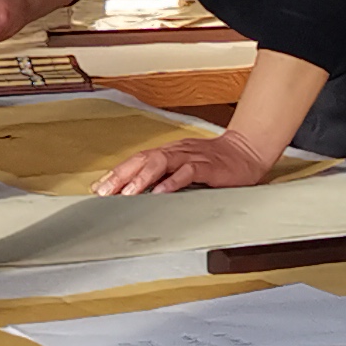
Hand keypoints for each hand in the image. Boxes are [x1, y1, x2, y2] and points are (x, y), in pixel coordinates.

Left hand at [99, 129, 270, 196]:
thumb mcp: (184, 169)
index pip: (137, 160)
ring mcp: (192, 157)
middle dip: (122, 176)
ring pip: (161, 163)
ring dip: (142, 178)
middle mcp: (177, 152)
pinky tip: (161, 192)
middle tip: (104, 192)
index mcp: (169, 153)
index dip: (117, 173)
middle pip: (143, 159)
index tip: (99, 188)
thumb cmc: (215, 164)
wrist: (246, 153)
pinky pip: (188, 172)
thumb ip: (164, 177)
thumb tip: (137, 192)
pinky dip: (173, 182)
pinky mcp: (208, 166)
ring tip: (128, 193)